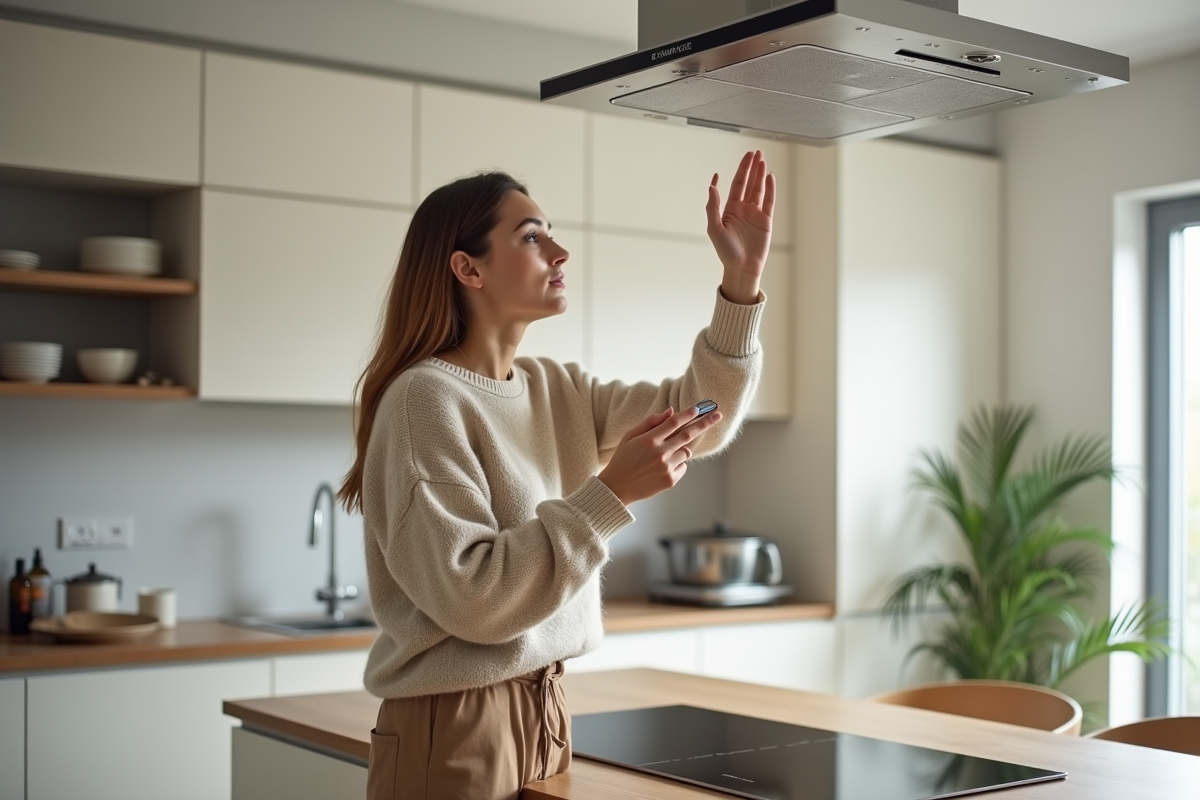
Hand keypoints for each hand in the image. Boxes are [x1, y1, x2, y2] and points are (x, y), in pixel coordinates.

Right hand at [598, 405, 723, 505]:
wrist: (617, 487)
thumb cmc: (623, 458)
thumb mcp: (630, 436)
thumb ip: (651, 422)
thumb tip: (671, 411)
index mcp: (649, 440)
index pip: (674, 422)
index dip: (688, 414)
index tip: (700, 408)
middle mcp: (660, 453)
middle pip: (688, 434)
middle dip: (705, 423)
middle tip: (718, 415)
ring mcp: (667, 468)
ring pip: (686, 451)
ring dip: (682, 448)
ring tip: (664, 454)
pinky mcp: (671, 480)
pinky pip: (683, 466)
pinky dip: (678, 463)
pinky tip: (662, 466)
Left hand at [706, 149, 775, 303]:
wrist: (742, 268)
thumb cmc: (726, 252)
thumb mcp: (714, 229)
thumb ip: (712, 207)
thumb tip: (711, 186)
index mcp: (730, 209)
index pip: (736, 185)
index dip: (738, 171)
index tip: (741, 158)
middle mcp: (743, 209)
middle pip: (748, 183)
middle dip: (751, 167)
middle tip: (754, 151)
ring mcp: (756, 214)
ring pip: (759, 189)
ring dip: (760, 174)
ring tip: (762, 159)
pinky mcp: (766, 220)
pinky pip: (769, 201)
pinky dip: (770, 189)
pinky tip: (770, 176)